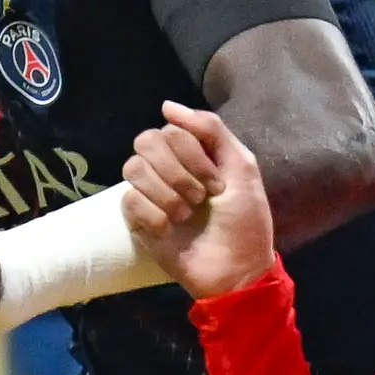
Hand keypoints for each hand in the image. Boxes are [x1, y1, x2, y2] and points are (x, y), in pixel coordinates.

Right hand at [119, 103, 276, 299]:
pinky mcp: (138, 221)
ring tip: (186, 215)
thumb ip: (211, 129)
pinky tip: (170, 230)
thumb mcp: (241, 166)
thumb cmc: (244, 220)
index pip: (171, 129)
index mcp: (191, 152)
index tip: (217, 184)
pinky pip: (129, 200)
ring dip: (166, 193)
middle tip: (200, 197)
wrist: (236, 269)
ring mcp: (151, 193)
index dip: (193, 154)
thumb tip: (166, 105)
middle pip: (146, 142)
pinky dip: (153, 215)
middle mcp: (167, 167)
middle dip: (177, 171)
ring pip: (133, 168)